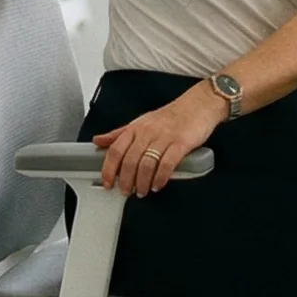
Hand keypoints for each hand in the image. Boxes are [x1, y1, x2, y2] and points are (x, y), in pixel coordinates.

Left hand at [90, 87, 223, 195]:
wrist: (198, 105)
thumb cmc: (171, 116)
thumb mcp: (141, 122)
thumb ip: (120, 134)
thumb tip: (99, 141)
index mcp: (136, 128)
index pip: (116, 150)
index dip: (109, 169)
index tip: (108, 183)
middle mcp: (147, 132)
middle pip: (130, 160)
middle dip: (126, 180)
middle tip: (126, 191)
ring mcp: (165, 137)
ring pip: (146, 164)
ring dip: (142, 182)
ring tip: (142, 191)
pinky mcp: (181, 143)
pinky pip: (167, 164)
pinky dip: (160, 178)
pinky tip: (158, 185)